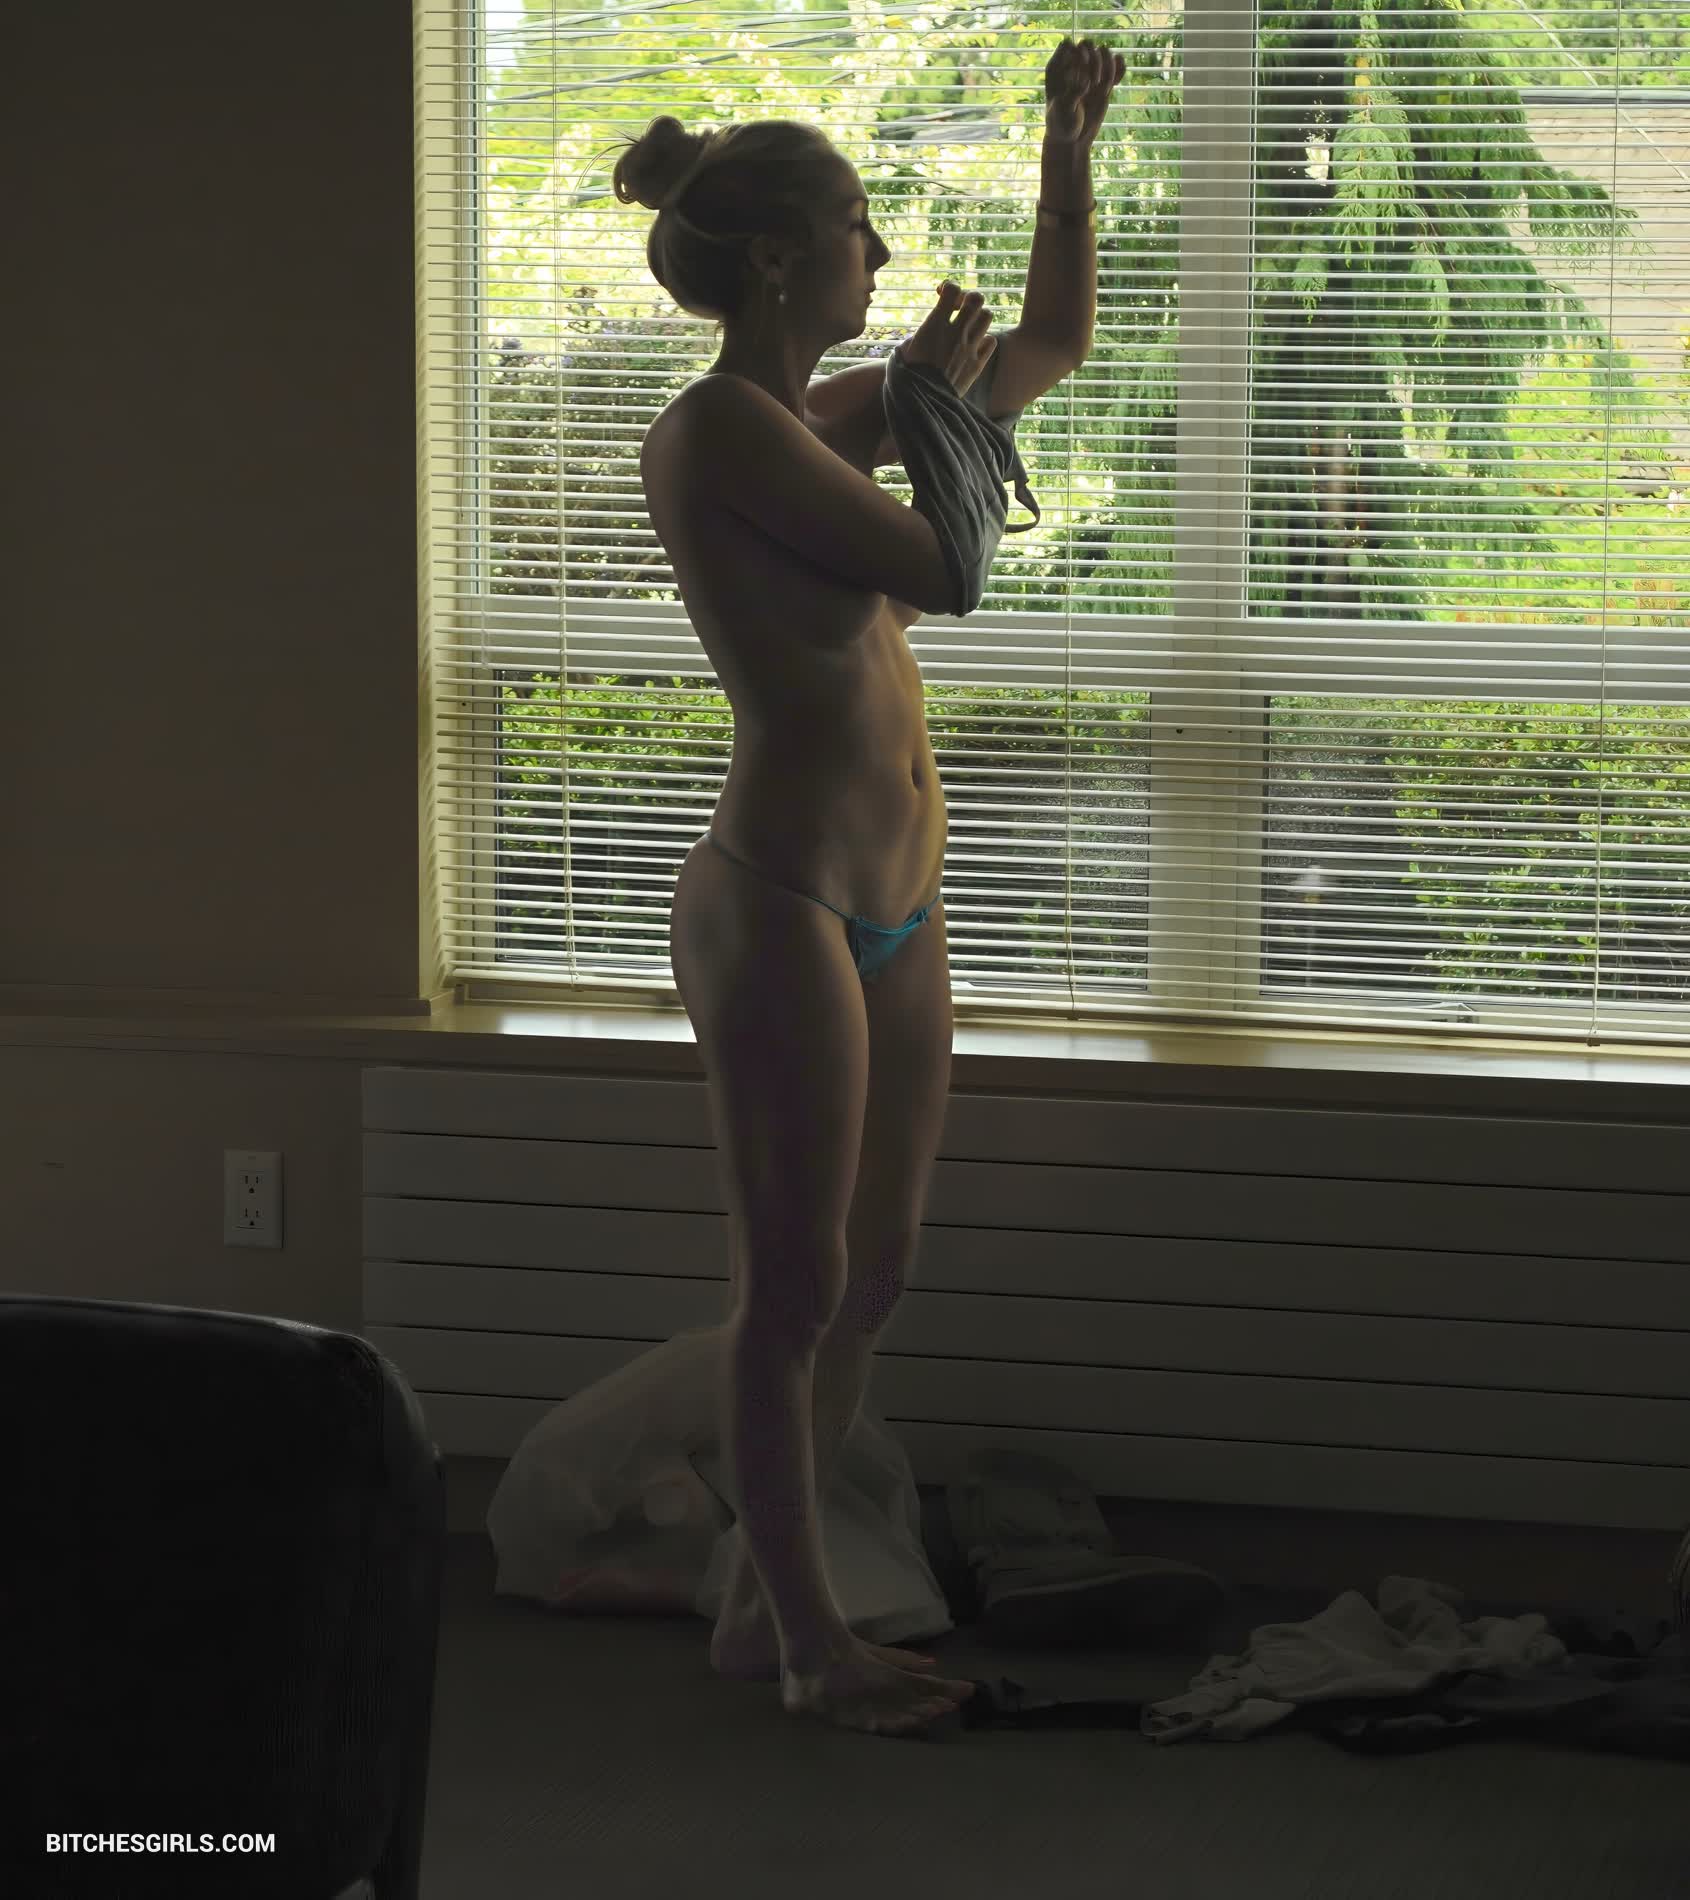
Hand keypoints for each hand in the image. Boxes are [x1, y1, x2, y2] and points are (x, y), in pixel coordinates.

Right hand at [897, 281, 996, 397]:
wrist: (919, 406)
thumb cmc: (906, 378)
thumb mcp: (905, 349)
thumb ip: (922, 332)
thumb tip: (932, 325)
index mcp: (935, 325)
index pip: (952, 288)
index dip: (948, 287)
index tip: (941, 296)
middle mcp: (955, 334)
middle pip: (977, 298)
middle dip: (968, 299)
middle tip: (959, 310)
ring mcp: (969, 349)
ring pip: (987, 316)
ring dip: (978, 318)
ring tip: (967, 328)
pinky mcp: (977, 365)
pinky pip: (991, 341)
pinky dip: (985, 341)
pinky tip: (973, 347)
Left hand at [1043, 37, 1124, 147]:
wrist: (1073, 139)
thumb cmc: (1061, 124)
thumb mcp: (1063, 110)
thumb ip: (1073, 91)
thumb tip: (1087, 79)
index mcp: (1057, 68)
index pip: (1068, 45)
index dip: (1076, 56)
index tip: (1079, 74)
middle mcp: (1073, 65)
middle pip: (1087, 45)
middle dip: (1093, 61)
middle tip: (1094, 83)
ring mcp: (1090, 71)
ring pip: (1103, 51)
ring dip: (1108, 66)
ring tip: (1104, 89)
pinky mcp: (1104, 79)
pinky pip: (1118, 63)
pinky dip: (1120, 69)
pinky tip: (1114, 86)